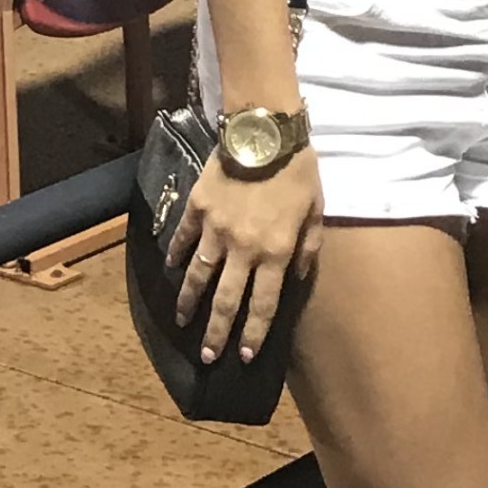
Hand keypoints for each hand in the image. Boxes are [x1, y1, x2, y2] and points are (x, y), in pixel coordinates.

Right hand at [168, 150, 323, 364]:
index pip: (263, 304)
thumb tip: (295, 280)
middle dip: (217, 333)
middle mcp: (242, 248)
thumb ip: (308, 250)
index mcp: (275, 252)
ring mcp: (215, 229)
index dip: (254, 333)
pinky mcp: (197, 208)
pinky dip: (176, 256)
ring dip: (190, 302)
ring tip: (183, 321)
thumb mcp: (316, 211)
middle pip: (227, 300)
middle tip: (208, 356)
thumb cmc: (298, 171)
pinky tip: (171, 271)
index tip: (245, 356)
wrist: (264, 131)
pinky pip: (183, 239)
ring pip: (198, 275)